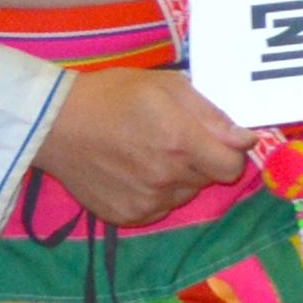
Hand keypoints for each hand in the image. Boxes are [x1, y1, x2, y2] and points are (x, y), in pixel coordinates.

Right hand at [37, 65, 252, 226]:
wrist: (56, 124)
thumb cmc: (115, 95)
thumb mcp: (169, 86)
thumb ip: (211, 114)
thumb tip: (246, 139)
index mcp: (180, 142)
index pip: (232, 166)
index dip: (231, 152)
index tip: (218, 140)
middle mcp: (166, 177)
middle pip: (209, 179)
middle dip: (203, 161)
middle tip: (176, 139)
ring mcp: (145, 201)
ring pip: (185, 194)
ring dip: (180, 178)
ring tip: (151, 153)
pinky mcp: (126, 216)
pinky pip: (159, 208)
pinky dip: (156, 194)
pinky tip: (135, 172)